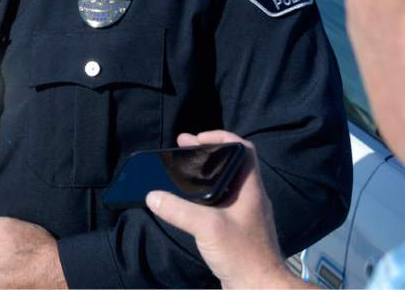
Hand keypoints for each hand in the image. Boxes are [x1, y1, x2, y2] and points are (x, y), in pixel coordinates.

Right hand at [146, 130, 304, 288]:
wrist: (260, 289)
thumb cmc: (243, 255)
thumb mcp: (208, 228)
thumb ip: (179, 210)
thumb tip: (153, 196)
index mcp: (250, 189)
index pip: (243, 149)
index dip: (221, 137)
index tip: (197, 139)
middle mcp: (249, 197)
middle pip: (230, 163)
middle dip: (206, 153)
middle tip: (182, 148)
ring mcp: (244, 214)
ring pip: (225, 182)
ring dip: (204, 173)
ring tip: (181, 170)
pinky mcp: (237, 229)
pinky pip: (220, 202)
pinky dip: (204, 193)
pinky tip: (188, 200)